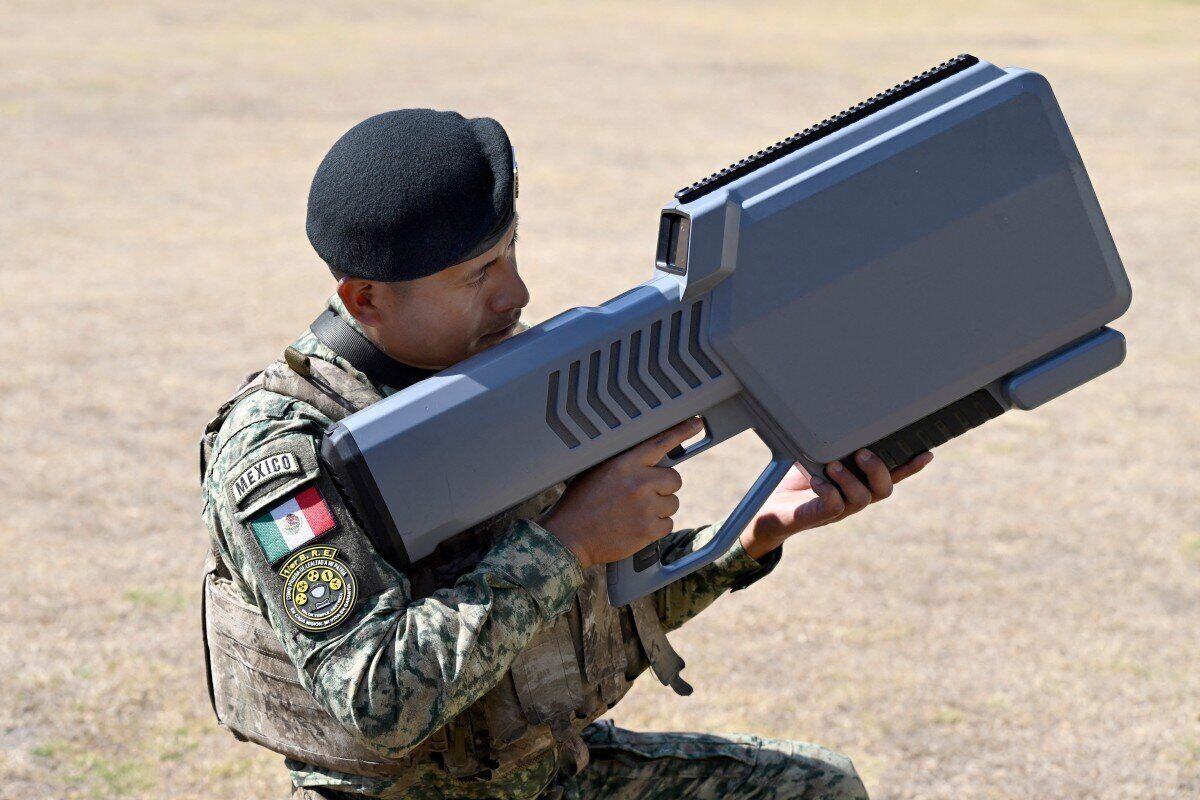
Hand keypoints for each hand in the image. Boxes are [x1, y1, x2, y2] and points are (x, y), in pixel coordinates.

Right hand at [541, 418, 700, 568]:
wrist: (569, 537)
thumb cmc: (580, 503)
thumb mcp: (596, 471)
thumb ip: (625, 463)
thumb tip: (648, 459)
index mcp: (624, 463)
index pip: (659, 442)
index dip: (681, 431)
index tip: (696, 423)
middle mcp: (638, 482)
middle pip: (674, 478)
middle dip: (663, 487)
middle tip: (642, 496)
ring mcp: (645, 507)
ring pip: (672, 503)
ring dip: (659, 509)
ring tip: (634, 513)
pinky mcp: (648, 530)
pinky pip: (667, 525)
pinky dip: (655, 528)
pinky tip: (635, 527)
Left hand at [739, 449, 933, 559]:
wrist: (769, 514)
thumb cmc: (795, 484)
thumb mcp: (818, 458)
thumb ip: (835, 446)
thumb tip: (846, 418)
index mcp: (857, 484)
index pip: (891, 477)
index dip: (909, 467)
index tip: (927, 452)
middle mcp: (852, 500)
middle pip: (883, 490)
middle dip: (879, 470)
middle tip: (862, 453)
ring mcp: (836, 512)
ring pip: (861, 500)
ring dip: (850, 479)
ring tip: (833, 465)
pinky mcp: (815, 518)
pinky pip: (831, 508)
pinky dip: (828, 491)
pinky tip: (816, 479)